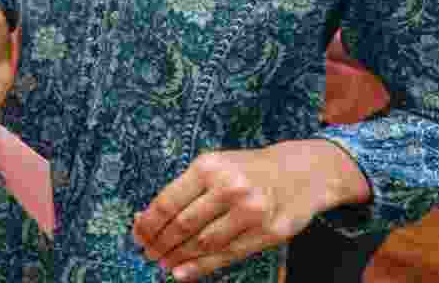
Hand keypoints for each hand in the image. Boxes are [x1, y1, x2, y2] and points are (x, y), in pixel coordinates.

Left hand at [133, 141, 367, 279]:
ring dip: (178, 258)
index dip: (148, 224)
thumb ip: (184, 191)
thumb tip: (145, 218)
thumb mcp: (214, 167)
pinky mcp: (268, 233)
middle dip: (160, 244)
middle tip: (148, 253)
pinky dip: (201, 267)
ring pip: (203, 243)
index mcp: (209, 167)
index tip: (137, 236)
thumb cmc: (248, 170)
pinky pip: (227, 255)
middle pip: (183, 225)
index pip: (168, 202)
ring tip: (163, 263)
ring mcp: (251, 212)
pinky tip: (182, 273)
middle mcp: (229, 188)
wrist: (301, 172)